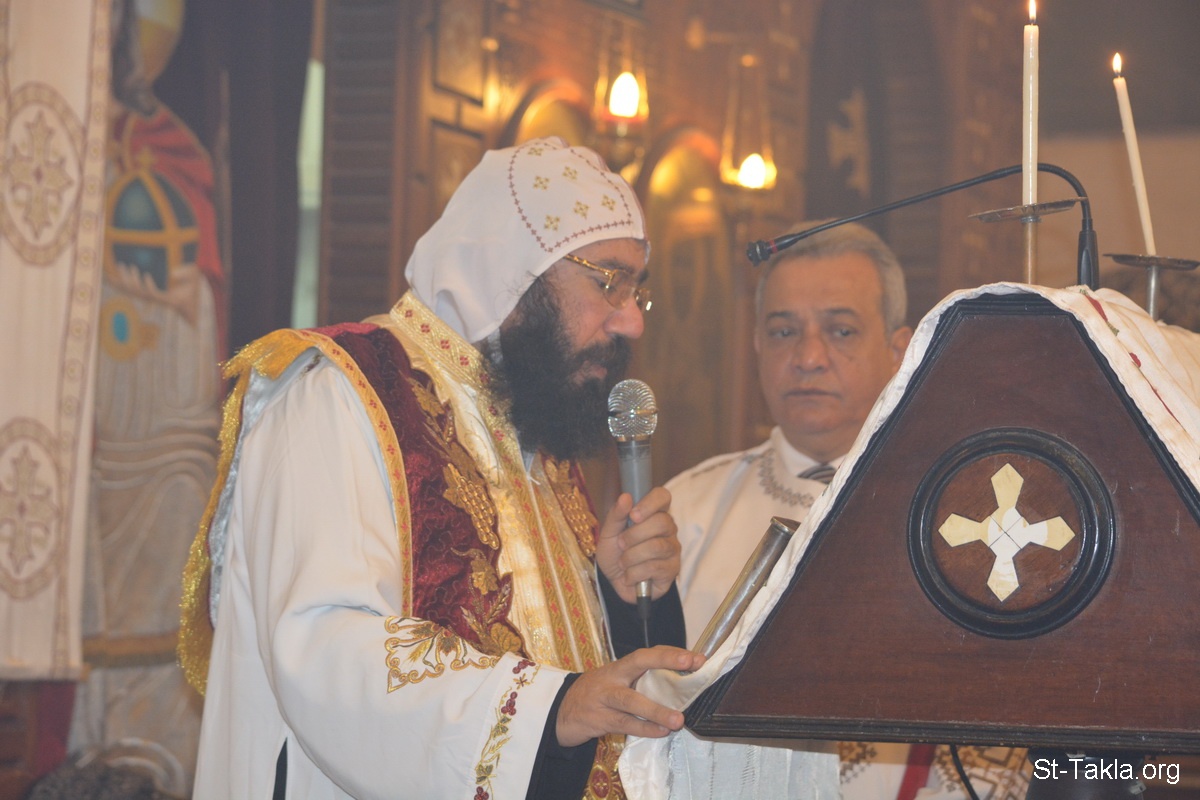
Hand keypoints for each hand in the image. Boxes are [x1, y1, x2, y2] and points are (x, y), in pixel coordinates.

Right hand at [557, 646, 705, 746]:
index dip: (670, 654)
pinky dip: (644, 729)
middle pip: (638, 662)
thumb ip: (640, 683)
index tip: (697, 658)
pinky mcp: (598, 720)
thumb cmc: (596, 695)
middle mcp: (612, 678)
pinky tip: (661, 732)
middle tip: (690, 665)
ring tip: (679, 719)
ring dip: (656, 710)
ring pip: (631, 701)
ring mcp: (603, 698)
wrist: (560, 712)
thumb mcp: (615, 682)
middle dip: (665, 661)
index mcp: (619, 667)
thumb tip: (680, 687)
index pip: (646, 653)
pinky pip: (624, 724)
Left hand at [594, 486, 679, 603]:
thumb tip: (626, 497)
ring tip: (622, 563)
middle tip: (621, 544)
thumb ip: (616, 515)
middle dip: (634, 535)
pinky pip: (655, 567)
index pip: (663, 496)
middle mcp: (668, 529)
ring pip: (657, 546)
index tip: (633, 515)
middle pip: (662, 522)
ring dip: (631, 557)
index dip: (650, 503)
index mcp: (653, 514)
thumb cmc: (615, 553)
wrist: (614, 582)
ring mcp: (672, 549)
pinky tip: (629, 576)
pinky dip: (634, 573)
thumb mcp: (608, 533)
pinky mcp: (672, 569)